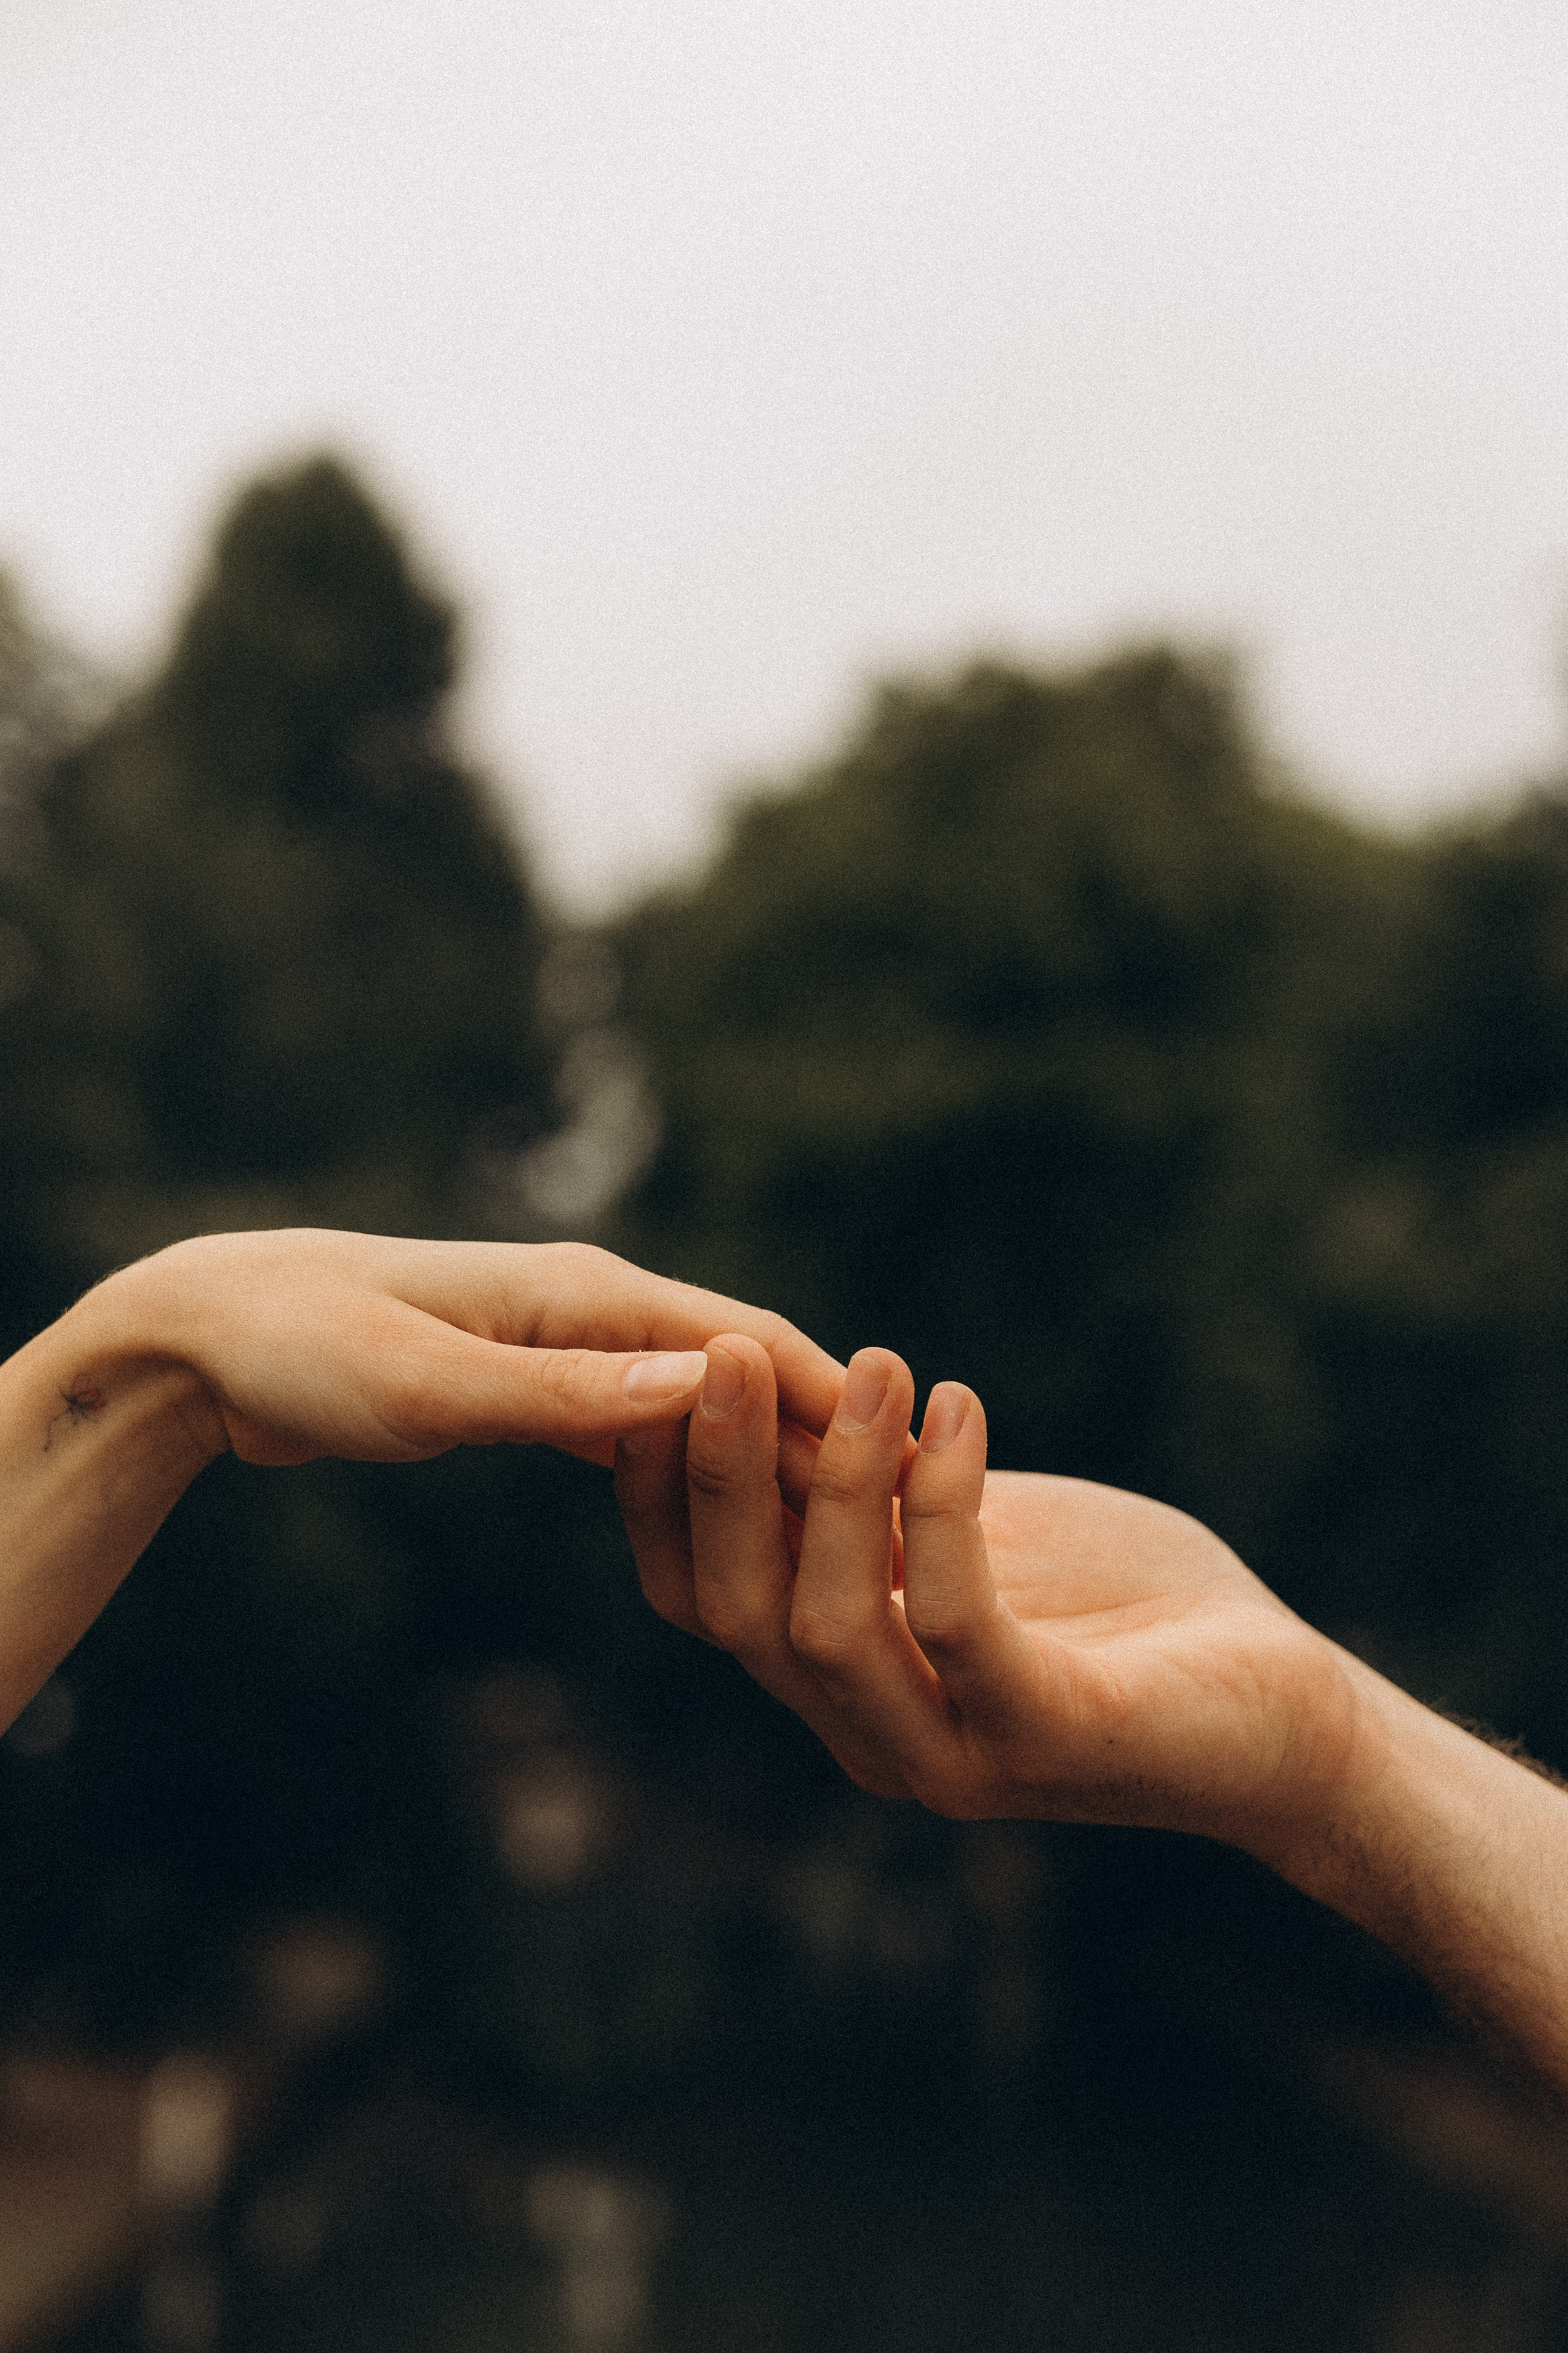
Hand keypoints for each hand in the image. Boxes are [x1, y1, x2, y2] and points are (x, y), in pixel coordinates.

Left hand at [0, 1231, 845, 1728]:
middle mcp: (589, 1307)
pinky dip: (695, 1464)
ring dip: (765, 1456)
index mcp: (583, 1294)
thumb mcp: (434, 1385)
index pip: (747, 1343)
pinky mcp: (529, 1381)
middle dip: (824, 1435)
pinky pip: (641, 1425)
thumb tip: (708, 1389)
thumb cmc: (304, 1349)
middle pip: (739, 1371)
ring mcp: (561, 1344)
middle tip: (916, 1520)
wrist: (205, 1335)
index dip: (836, 1402)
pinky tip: (726, 1517)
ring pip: (698, 1402)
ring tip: (843, 1529)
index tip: (922, 1465)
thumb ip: (571, 1394)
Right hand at [616, 1335, 1356, 1847]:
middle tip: (727, 1350)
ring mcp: (952, 1752)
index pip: (700, 1599)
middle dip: (719, 1475)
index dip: (659, 1492)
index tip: (658, 1370)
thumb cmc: (1122, 1606)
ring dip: (837, 1480)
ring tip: (872, 1360)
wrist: (1279, 1706)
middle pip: (739, 1613)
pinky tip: (960, 1408)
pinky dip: (946, 1504)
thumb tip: (776, 1386)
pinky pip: (957, 1621)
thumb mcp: (972, 1531)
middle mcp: (870, 1733)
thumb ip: (874, 1494)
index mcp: (839, 1681)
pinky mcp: (1049, 1737)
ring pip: (827, 1626)